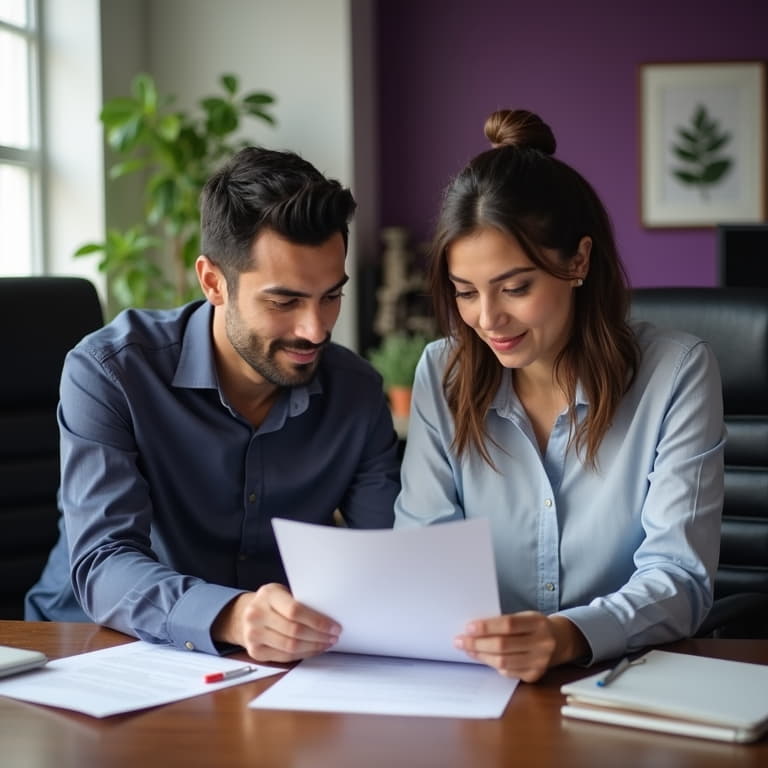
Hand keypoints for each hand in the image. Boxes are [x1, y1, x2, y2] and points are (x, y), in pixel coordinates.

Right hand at [212, 583, 340, 662]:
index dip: (317, 621)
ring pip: (290, 646)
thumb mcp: (282, 592)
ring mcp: (253, 635)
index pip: (295, 611)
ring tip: (327, 643)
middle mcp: (256, 614)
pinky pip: (284, 657)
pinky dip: (303, 654)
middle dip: (319, 636)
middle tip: (334, 636)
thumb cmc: (271, 601)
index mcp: (268, 594)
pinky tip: (313, 649)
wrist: (244, 614)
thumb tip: (329, 615)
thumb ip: (299, 601)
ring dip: (313, 647)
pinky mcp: (255, 652)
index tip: (334, 626)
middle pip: (294, 631)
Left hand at [454, 612, 587, 681]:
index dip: (486, 627)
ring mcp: (540, 662)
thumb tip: (474, 629)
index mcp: (538, 623)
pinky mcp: (535, 676)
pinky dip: (493, 664)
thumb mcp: (525, 617)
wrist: (560, 641)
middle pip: (503, 646)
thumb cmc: (534, 626)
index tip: (468, 627)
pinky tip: (482, 657)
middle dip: (477, 643)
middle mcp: (542, 644)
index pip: (508, 625)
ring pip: (503, 662)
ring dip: (481, 655)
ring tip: (467, 649)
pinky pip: (508, 672)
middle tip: (460, 641)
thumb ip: (504, 622)